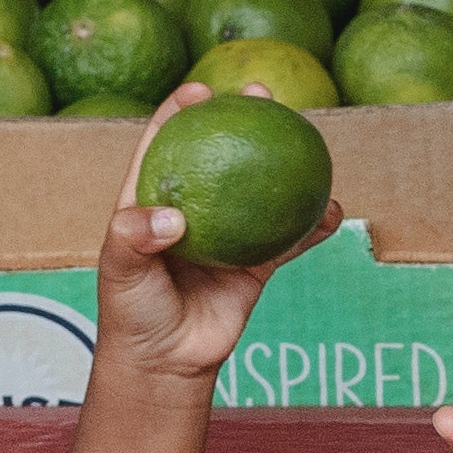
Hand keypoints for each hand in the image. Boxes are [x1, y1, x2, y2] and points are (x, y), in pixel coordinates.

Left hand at [97, 86, 328, 393]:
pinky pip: (290, 238)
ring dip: (286, 159)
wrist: (166, 363)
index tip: (201, 89)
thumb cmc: (131, 313)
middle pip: (222, 151)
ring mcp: (229, 233)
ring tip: (308, 135)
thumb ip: (134, 239)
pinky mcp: (257, 262)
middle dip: (243, 116)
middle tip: (262, 91)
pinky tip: (333, 210)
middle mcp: (195, 208)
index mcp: (153, 199)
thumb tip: (172, 218)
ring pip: (262, 187)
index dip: (180, 111)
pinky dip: (312, 225)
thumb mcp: (120, 272)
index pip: (164, 143)